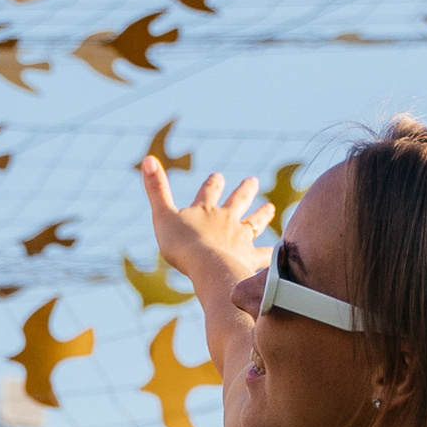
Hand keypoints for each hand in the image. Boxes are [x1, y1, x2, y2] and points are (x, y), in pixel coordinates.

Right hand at [141, 155, 271, 304]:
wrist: (208, 268)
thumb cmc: (182, 245)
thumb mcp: (163, 215)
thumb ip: (156, 189)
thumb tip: (147, 158)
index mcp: (205, 210)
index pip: (209, 191)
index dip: (213, 184)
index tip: (218, 176)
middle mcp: (226, 220)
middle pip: (238, 201)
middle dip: (244, 190)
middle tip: (253, 180)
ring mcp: (240, 238)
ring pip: (254, 222)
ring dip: (262, 214)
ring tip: (270, 207)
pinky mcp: (248, 257)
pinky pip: (263, 254)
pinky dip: (271, 252)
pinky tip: (279, 251)